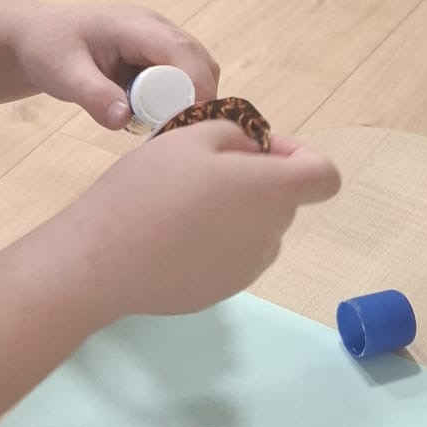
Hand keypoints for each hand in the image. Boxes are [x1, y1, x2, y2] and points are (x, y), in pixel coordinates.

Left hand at [12, 2, 218, 128]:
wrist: (37, 39)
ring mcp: (159, 44)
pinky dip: (175, 103)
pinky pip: (181, 82)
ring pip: (196, 74)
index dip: (194, 87)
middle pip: (200, 64)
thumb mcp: (63, 74)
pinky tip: (149, 120)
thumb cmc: (47, 49)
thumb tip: (124, 120)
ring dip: (187, 102)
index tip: (187, 122)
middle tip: (173, 133)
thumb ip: (93, 95)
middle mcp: (156, 30)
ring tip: (158, 127)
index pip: (183, 52)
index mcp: (136, 26)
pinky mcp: (156, 59)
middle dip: (197, 99)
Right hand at [54, 122, 340, 324]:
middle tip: (202, 171)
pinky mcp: (223, 291)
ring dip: (236, 214)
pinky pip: (233, 256)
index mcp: (271, 191)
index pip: (324, 177)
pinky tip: (172, 239)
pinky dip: (215, 243)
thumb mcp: (190, 137)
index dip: (299, 156)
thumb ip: (238, 135)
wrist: (103, 260)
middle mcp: (271, 234)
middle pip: (284, 200)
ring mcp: (249, 269)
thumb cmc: (148, 189)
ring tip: (181, 207)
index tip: (257, 150)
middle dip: (256, 181)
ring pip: (258, 229)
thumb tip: (256, 152)